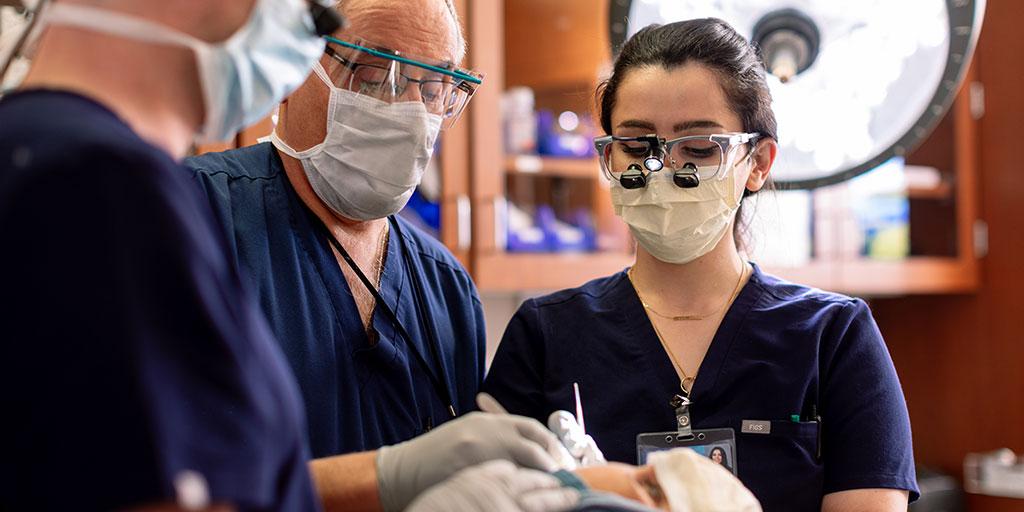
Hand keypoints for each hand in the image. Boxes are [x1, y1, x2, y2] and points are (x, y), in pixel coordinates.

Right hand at [376, 411, 562, 510]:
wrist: (400, 472)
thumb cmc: (433, 457)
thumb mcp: (466, 436)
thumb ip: (494, 437)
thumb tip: (528, 448)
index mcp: (485, 422)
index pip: (530, 429)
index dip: (550, 445)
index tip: (561, 461)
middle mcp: (485, 432)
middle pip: (534, 444)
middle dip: (553, 461)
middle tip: (564, 478)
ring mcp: (478, 452)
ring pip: (526, 461)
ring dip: (543, 476)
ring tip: (553, 491)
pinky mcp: (472, 473)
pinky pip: (507, 481)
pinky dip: (522, 488)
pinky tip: (528, 498)